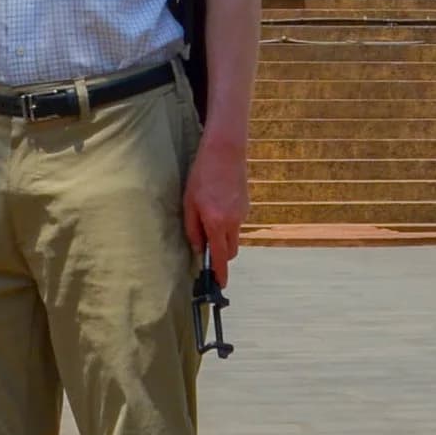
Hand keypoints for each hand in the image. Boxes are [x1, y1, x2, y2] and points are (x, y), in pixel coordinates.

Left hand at [182, 130, 247, 281]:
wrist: (225, 149)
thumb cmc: (202, 173)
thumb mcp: (189, 201)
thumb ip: (192, 229)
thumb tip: (199, 248)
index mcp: (216, 222)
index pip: (220, 257)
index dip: (220, 274)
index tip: (219, 285)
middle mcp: (233, 221)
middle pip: (231, 251)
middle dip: (221, 256)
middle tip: (208, 248)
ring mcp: (242, 212)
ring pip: (234, 235)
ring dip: (223, 236)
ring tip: (210, 215)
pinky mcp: (246, 204)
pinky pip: (237, 221)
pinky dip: (228, 221)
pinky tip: (219, 202)